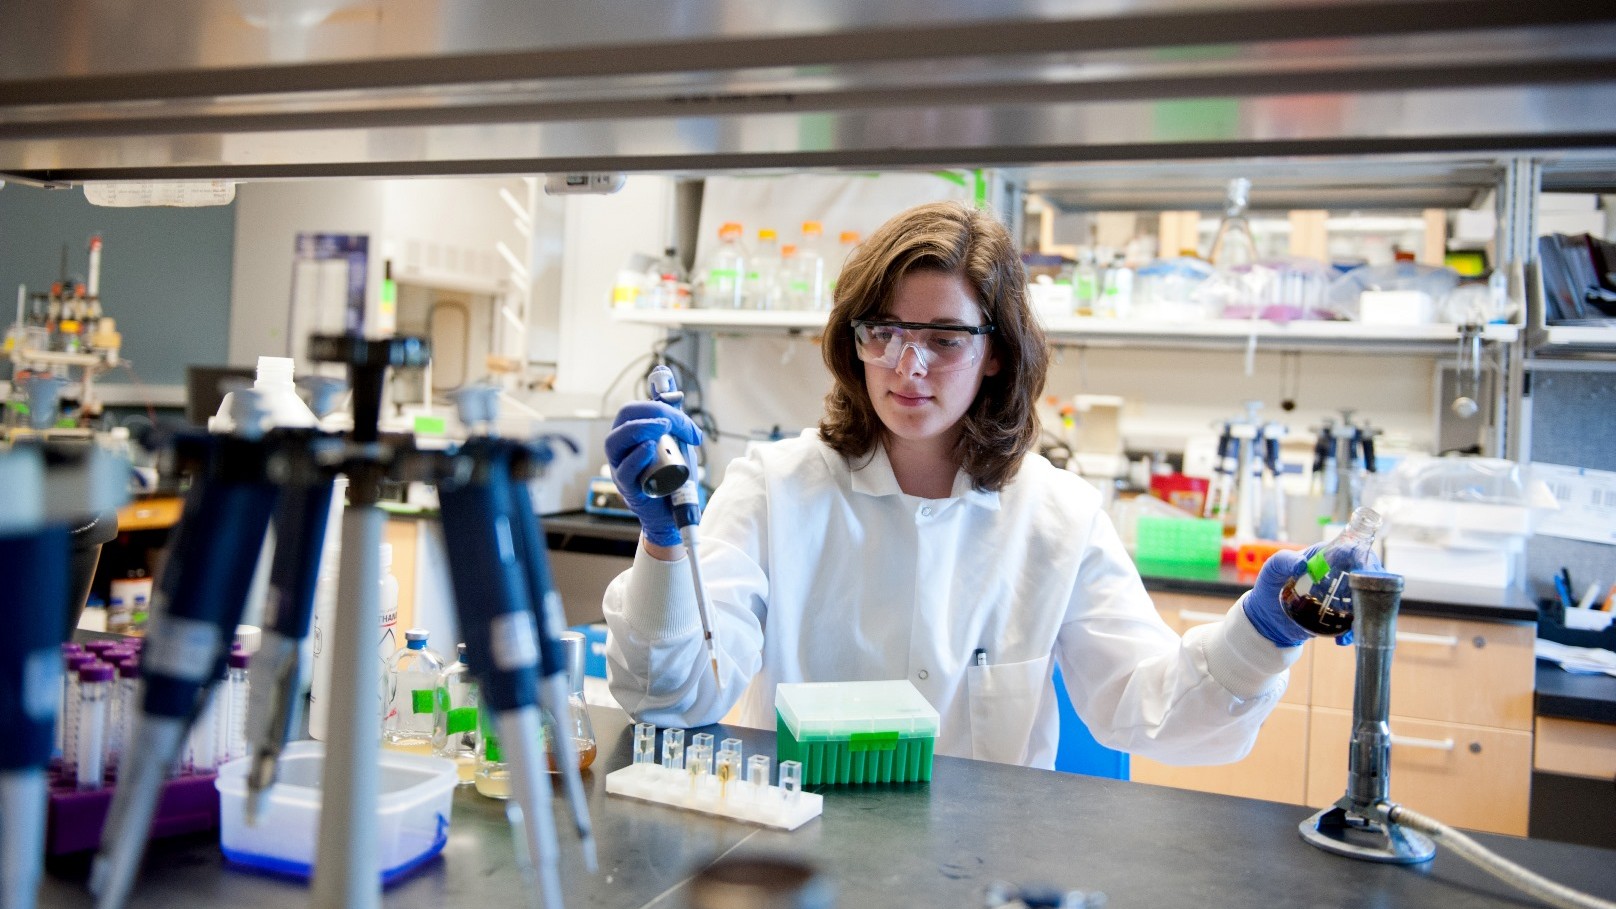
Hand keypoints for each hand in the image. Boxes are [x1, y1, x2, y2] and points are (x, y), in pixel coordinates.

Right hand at [605, 401, 701, 547]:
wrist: (677, 511)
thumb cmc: (674, 475)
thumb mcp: (678, 442)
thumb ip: (673, 417)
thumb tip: (668, 384)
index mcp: (631, 434)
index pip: (635, 409)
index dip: (660, 406)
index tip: (686, 423)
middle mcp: (621, 448)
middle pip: (624, 419)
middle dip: (652, 413)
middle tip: (673, 421)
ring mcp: (621, 467)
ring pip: (615, 442)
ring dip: (640, 429)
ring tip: (663, 428)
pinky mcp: (628, 488)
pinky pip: (625, 470)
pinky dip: (636, 457)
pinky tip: (650, 449)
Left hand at [1244, 542, 1382, 646]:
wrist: (1267, 621)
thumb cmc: (1268, 589)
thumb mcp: (1271, 571)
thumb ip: (1282, 561)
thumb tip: (1302, 563)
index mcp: (1324, 556)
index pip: (1352, 549)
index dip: (1364, 559)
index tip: (1365, 575)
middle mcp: (1337, 572)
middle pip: (1367, 573)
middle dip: (1373, 588)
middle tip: (1367, 604)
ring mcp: (1341, 593)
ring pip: (1366, 597)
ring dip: (1367, 612)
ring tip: (1354, 628)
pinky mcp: (1341, 612)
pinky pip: (1357, 618)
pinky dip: (1354, 630)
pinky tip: (1342, 639)